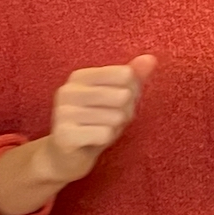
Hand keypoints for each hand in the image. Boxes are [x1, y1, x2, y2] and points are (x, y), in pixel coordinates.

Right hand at [38, 55, 157, 183]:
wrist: (66, 155)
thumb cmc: (95, 121)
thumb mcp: (117, 96)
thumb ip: (134, 76)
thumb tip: (151, 58)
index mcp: (80, 76)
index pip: (126, 74)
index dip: (132, 91)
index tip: (117, 101)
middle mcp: (67, 90)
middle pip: (123, 95)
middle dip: (125, 112)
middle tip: (110, 120)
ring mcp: (62, 112)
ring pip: (115, 116)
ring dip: (115, 127)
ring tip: (101, 129)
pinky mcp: (64, 135)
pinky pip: (104, 134)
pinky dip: (106, 139)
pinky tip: (93, 140)